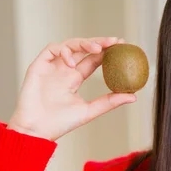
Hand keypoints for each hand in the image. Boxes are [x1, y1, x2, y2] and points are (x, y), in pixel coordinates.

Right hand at [8, 37, 136, 140]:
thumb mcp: (89, 111)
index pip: (93, 60)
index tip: (122, 47)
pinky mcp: (38, 66)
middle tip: (115, 41)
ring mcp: (51, 66)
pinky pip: (51, 49)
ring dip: (84, 43)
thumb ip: (109, 102)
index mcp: (74, 79)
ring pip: (69, 45)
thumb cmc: (60, 123)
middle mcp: (63, 70)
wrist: (36, 130)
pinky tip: (72, 61)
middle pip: (83, 49)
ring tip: (97, 49)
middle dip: (99, 42)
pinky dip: (64, 51)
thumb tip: (134, 96)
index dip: (106, 52)